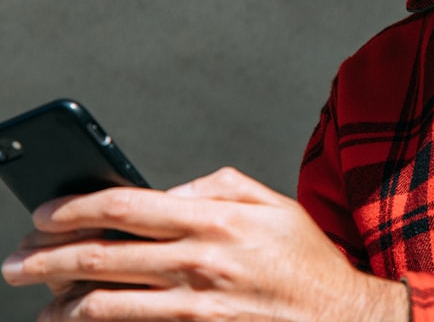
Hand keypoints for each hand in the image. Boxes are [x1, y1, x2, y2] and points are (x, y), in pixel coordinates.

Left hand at [2, 168, 408, 320]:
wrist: (339, 318)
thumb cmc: (307, 262)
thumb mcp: (274, 205)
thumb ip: (220, 187)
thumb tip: (170, 192)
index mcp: (217, 219)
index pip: (128, 206)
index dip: (77, 208)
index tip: (47, 214)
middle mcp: (200, 261)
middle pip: (104, 256)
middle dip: (48, 257)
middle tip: (18, 260)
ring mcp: (196, 306)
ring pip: (107, 304)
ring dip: (62, 302)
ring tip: (40, 300)